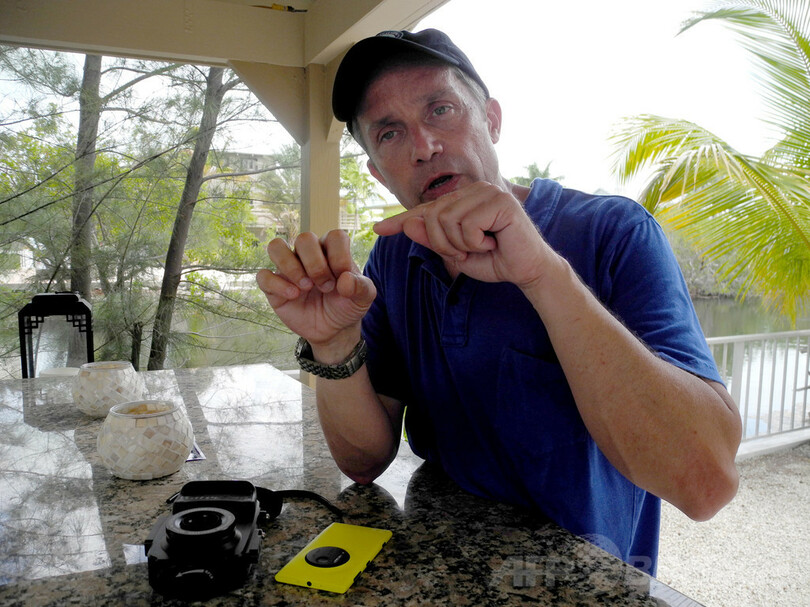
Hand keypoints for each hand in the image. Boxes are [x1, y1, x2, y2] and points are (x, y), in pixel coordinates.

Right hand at [256, 230, 376, 350]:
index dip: (339, 255)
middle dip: (316, 264)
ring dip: (291, 265)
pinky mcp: (274, 286)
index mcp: (332, 250)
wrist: (333, 330)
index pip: (334, 236)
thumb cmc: (346, 306)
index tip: (343, 276)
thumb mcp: (363, 299)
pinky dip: (277, 284)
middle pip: (304, 239)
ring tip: (306, 287)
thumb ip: (361, 287)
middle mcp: (308, 254)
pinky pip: (263, 275)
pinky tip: (294, 296)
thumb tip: (345, 280)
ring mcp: (289, 268)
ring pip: (276, 246)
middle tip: (326, 286)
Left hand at [374, 181, 550, 287]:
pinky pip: (467, 225)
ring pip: (446, 220)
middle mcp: (473, 189)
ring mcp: (487, 192)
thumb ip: (433, 240)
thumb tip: (409, 226)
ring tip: (482, 247)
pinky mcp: (500, 201)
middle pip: (432, 216)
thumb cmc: (495, 261)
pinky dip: (476, 242)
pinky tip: (493, 243)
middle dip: (444, 244)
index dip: (402, 221)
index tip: (379, 229)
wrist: (527, 270)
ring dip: (460, 244)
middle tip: (468, 252)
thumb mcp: (456, 254)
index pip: (426, 209)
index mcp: (462, 199)